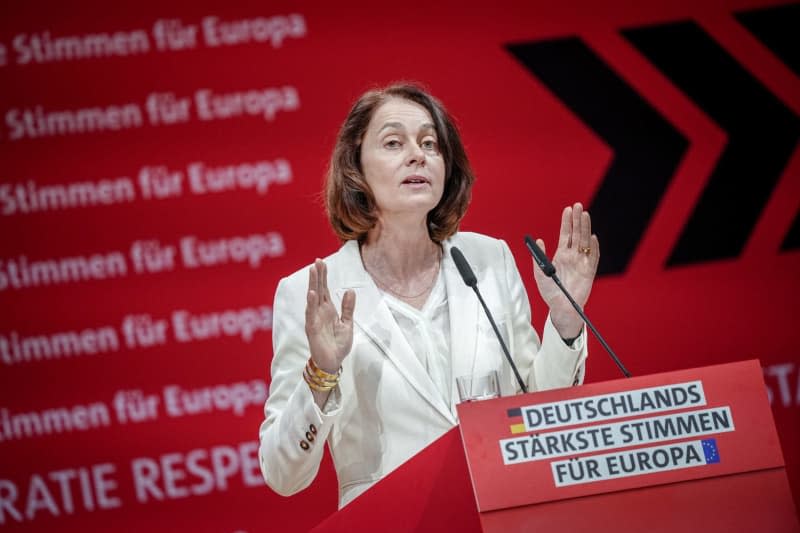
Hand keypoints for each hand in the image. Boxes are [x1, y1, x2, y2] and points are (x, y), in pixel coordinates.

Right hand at [305, 259, 355, 374]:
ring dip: (313, 284)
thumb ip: (348, 308)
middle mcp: (319, 312)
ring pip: (313, 298)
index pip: (324, 289)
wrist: (333, 363)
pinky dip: (311, 303)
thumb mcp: (347, 324)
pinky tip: (312, 293)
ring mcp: (314, 319)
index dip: (323, 276)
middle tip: (317, 260)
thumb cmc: (338, 345)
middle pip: (318, 289)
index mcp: (328, 310)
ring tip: (313, 270)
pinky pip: (310, 314)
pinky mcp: (312, 328)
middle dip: (317, 275)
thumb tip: (349, 290)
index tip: (321, 262)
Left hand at [532, 203, 599, 338]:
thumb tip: (538, 240)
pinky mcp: (589, 272)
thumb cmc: (550, 292)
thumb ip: (539, 257)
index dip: (567, 222)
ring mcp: (582, 263)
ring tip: (585, 215)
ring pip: (585, 242)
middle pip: (577, 234)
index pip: (565, 234)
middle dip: (577, 220)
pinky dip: (594, 247)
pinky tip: (592, 237)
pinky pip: (594, 258)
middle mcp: (573, 256)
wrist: (561, 307)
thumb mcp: (540, 273)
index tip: (567, 209)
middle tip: (578, 206)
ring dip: (585, 228)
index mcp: (561, 255)